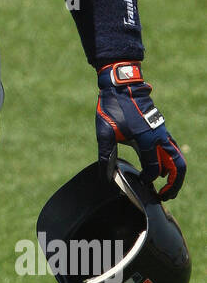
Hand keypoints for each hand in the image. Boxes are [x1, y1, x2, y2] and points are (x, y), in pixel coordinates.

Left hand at [96, 61, 185, 198]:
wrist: (122, 85)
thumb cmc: (113, 107)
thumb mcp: (105, 132)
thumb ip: (105, 155)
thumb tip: (105, 176)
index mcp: (147, 139)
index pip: (153, 169)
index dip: (148, 180)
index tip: (141, 185)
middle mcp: (159, 137)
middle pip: (177, 165)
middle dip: (175, 184)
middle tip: (166, 196)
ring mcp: (162, 132)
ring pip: (177, 157)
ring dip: (174, 174)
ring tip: (166, 188)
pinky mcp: (159, 128)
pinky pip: (170, 149)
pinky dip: (169, 162)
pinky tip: (159, 169)